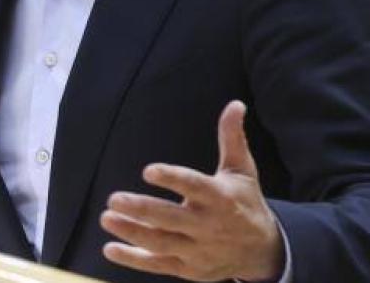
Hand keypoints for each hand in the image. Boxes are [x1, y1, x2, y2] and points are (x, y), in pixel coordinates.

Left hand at [100, 100, 283, 281]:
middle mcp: (208, 225)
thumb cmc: (245, 202)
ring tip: (106, 218)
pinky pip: (158, 264)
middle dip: (142, 210)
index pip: (194, 187)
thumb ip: (232, 137)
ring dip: (132, 233)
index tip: (148, 170)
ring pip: (161, 242)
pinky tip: (110, 248)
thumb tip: (235, 104)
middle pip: (171, 218)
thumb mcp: (242, 170)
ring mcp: (198, 250)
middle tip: (114, 198)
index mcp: (220, 198)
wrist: (262, 251)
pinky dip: (134, 259)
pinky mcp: (189, 268)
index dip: (172, 179)